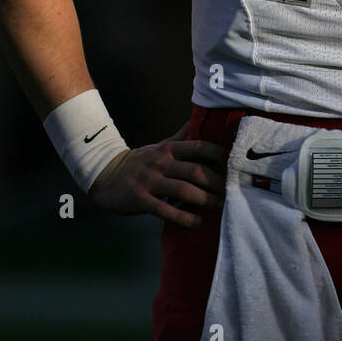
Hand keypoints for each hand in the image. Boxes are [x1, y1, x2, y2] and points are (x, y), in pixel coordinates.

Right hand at [88, 132, 226, 226]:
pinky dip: (183, 217)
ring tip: (221, 208)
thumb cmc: (140, 162)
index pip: (199, 147)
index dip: (219, 155)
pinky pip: (165, 209)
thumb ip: (181, 136)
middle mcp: (161, 162)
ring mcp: (150, 181)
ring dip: (205, 201)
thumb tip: (198, 118)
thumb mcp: (160, 146)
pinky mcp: (140, 199)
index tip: (235, 165)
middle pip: (195, 171)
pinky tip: (197, 222)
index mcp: (168, 149)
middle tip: (234, 192)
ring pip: (183, 190)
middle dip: (217, 183)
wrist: (106, 175)